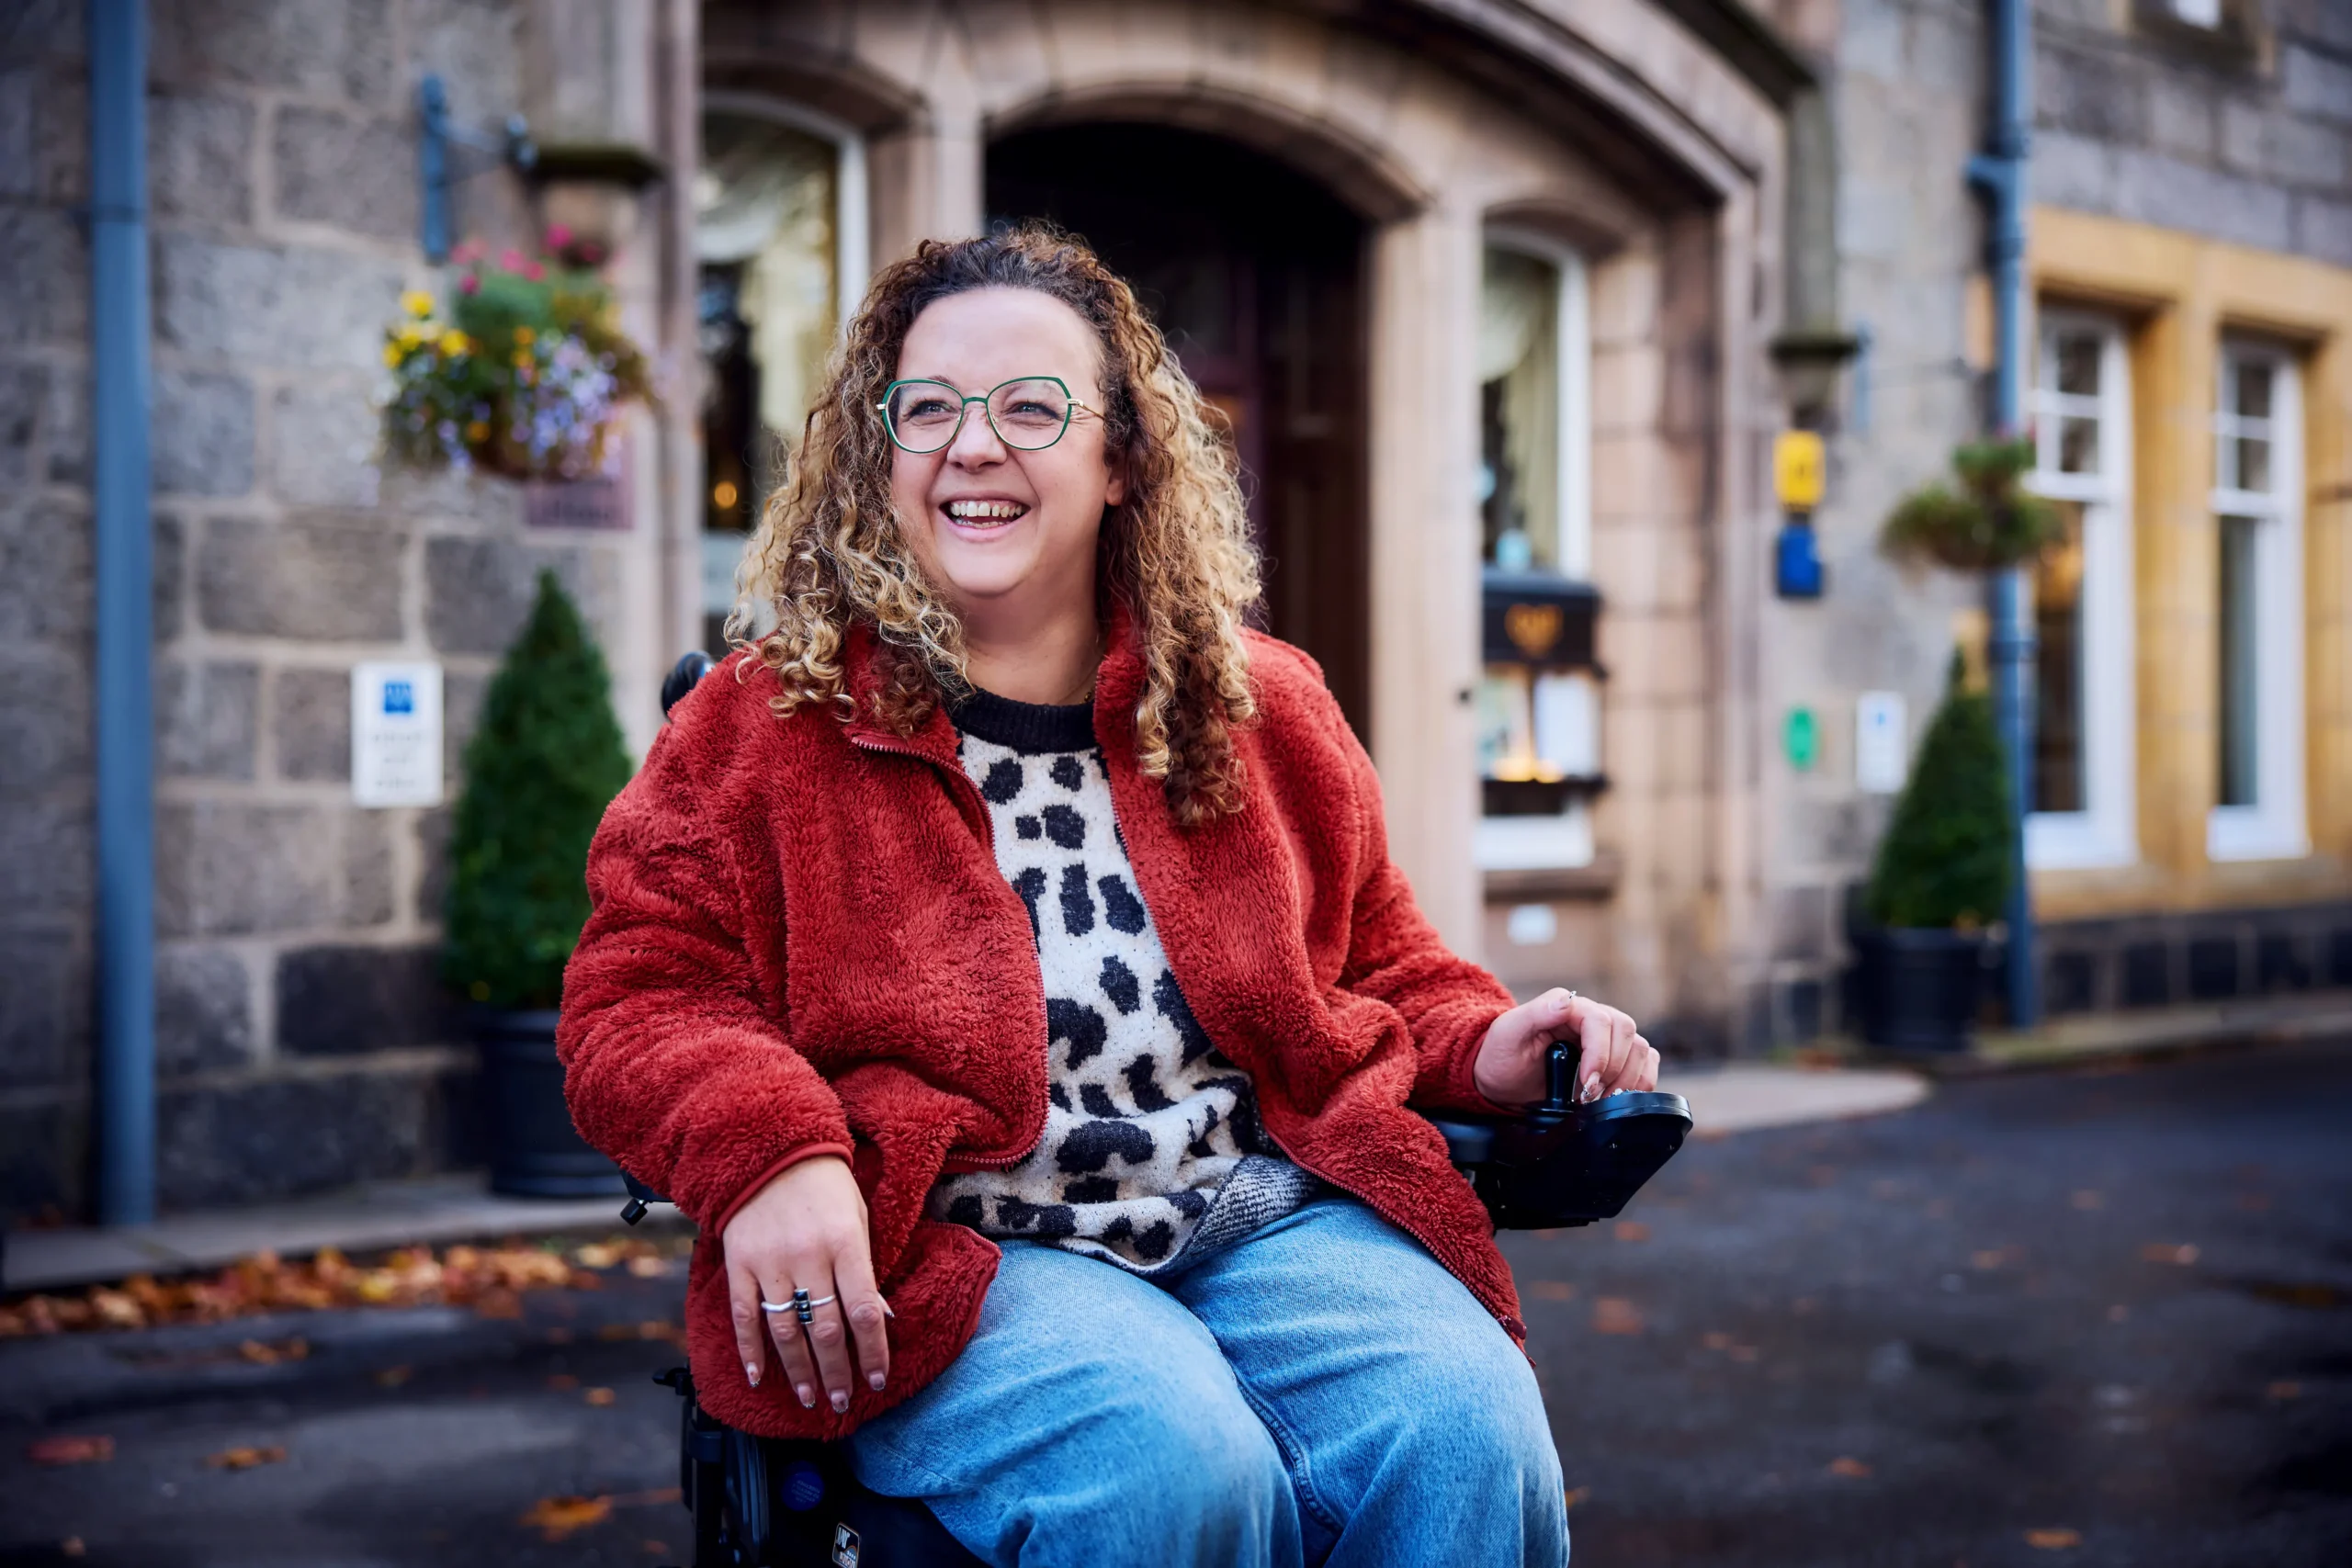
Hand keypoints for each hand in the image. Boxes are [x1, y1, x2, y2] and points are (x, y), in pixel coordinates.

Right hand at [721, 1154, 890, 1412]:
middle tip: (843, 1401)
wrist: (772, 1149)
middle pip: (825, 1329)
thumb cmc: (826, 1185)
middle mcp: (809, 1257)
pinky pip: (743, 1315)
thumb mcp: (859, 1218)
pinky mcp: (739, 1264)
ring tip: (808, 1398)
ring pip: (785, 1331)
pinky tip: (757, 1376)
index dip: (872, 1351)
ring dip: (798, 1370)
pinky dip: (750, 1349)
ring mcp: (770, 1263)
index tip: (877, 1380)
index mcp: (846, 1244)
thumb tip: (880, 1319)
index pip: (864, 1310)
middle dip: (836, 1372)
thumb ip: (866, 1269)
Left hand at [1472, 988, 1656, 1109]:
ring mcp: (1607, 1038)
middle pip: (1626, 1033)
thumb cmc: (1502, 1056)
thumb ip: (1535, 1013)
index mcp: (1569, 1007)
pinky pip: (1645, 1062)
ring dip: (1628, 1079)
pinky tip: (1619, 1097)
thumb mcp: (1508, 1034)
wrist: (1502, 1081)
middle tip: (1591, 1096)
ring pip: (1640, 1048)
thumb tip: (1566, 1001)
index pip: (1601, 1021)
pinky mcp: (1616, 1058)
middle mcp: (1592, 1018)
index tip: (1587, 1083)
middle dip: (1614, 1069)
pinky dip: (1640, 1082)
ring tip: (1601, 1101)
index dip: (1599, 1053)